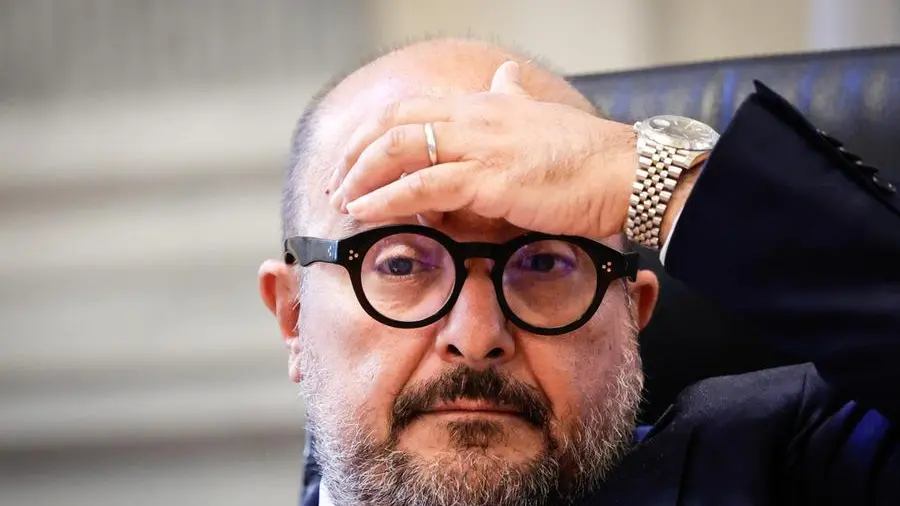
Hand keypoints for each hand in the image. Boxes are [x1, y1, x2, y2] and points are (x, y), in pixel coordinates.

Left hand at [329, 61, 637, 237]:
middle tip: (335, 180)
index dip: (373, 132)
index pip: (411, 109)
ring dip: (361, 174)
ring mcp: (481, 145)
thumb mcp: (544, 118)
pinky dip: (386, 197)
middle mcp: (475, 117)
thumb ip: (516, 99)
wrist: (627, 174)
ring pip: (399, 148)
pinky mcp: (489, 178)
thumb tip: (506, 77)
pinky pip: (422, 185)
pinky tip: (366, 210)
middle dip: (355, 151)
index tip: (354, 157)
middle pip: (393, 122)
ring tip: (340, 198)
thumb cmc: (590, 157)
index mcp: (485, 105)